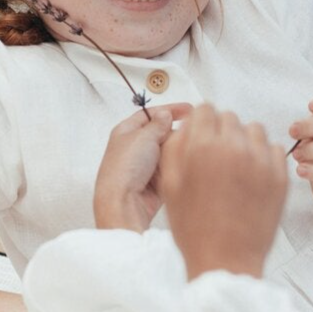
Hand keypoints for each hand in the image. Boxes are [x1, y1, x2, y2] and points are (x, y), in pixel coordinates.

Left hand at [93, 103, 191, 231]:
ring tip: (179, 153)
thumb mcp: (144, 136)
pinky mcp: (153, 181)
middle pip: (162, 133)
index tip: (188, 109)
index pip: (150, 114)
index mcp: (126, 132)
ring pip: (168, 151)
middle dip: (174, 134)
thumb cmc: (124, 170)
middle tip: (186, 134)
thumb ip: (158, 123)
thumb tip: (165, 114)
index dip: (169, 110)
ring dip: (175, 151)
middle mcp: (134, 147)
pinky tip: (178, 167)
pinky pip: (170, 168)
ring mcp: (144, 165)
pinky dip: (175, 167)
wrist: (123, 202)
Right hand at [159, 104, 287, 279]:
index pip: (205, 109)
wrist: (226, 260)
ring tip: (235, 166)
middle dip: (220, 131)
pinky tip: (251, 176)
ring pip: (254, 129)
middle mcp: (235, 148)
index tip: (201, 136)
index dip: (200, 122)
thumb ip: (175, 147)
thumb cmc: (193, 227)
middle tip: (215, 157)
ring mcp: (261, 161)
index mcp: (203, 148)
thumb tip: (187, 125)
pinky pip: (274, 149)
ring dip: (243, 141)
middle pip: (229, 117)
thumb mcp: (170, 185)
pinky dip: (263, 156)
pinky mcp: (280, 176)